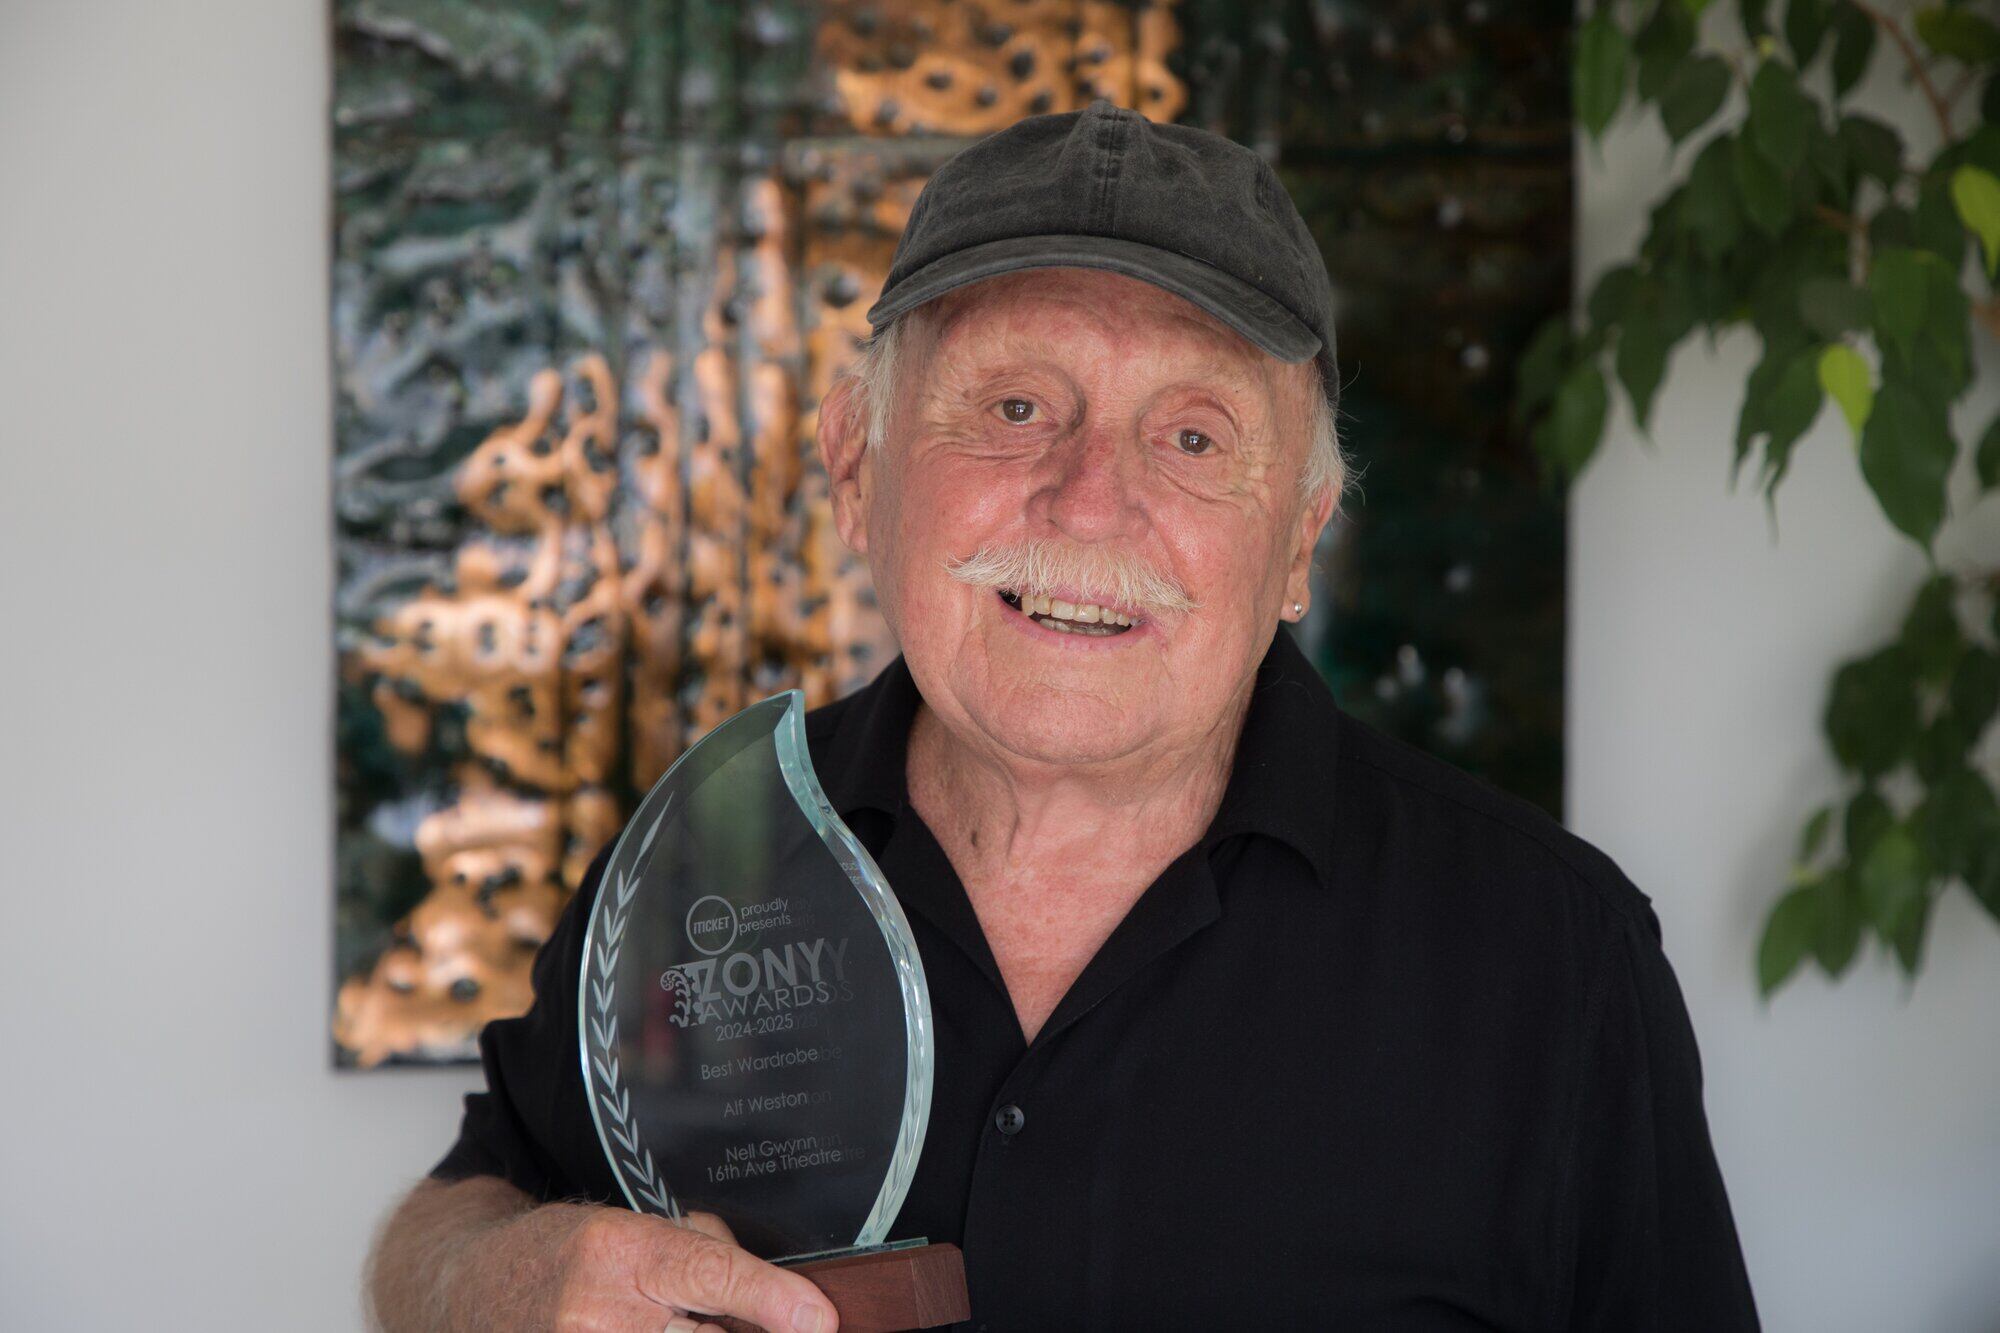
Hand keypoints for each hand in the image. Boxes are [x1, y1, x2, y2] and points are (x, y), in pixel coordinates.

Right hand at [533, 1204, 837, 1332]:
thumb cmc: (563, 1254)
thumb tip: (777, 1296)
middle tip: (767, 1323)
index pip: (710, 1276)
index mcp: (618, 1254)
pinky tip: (674, 1331)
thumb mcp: (635, 1227)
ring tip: (695, 1322)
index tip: (819, 1320)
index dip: (773, 1299)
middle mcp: (595, 1316)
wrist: (474, 1289)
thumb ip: (705, 1251)